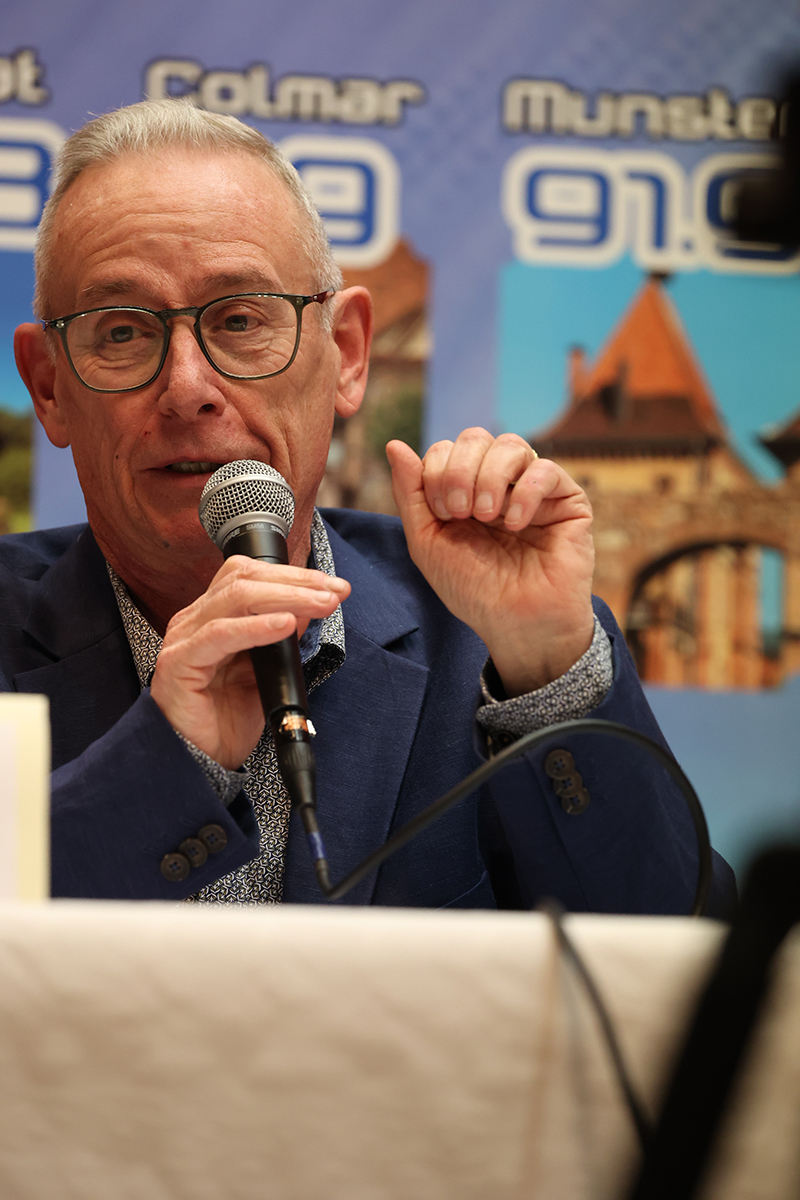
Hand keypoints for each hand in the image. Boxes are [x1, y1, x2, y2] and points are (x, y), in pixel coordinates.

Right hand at [150, 556, 349, 768]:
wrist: (202, 763)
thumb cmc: (227, 720)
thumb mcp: (267, 672)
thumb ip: (284, 638)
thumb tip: (312, 606)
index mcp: (212, 617)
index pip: (251, 576)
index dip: (294, 575)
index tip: (334, 587)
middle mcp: (194, 621)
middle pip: (245, 579)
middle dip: (296, 582)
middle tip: (334, 592)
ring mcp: (184, 639)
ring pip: (235, 598)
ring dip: (287, 597)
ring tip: (321, 604)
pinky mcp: (179, 664)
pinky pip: (219, 635)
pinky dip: (255, 626)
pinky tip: (285, 624)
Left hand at [386, 429, 594, 696]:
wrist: (516, 624)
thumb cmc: (473, 589)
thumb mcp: (427, 542)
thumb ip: (410, 493)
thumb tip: (394, 445)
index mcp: (464, 489)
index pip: (445, 448)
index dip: (437, 472)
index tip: (444, 515)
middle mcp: (499, 483)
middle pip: (476, 437)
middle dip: (460, 472)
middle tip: (462, 513)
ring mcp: (533, 489)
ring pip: (511, 445)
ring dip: (490, 478)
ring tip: (488, 517)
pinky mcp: (567, 500)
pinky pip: (546, 470)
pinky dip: (525, 493)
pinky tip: (516, 524)